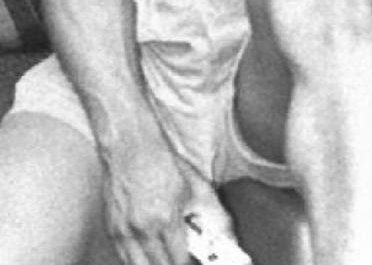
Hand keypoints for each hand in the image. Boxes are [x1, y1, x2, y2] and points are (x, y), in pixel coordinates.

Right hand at [100, 135, 207, 264]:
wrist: (131, 149)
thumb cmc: (163, 164)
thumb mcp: (199, 189)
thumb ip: (216, 218)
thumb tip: (229, 237)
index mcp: (164, 219)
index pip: (177, 261)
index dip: (188, 264)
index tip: (196, 261)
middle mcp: (140, 229)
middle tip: (182, 258)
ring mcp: (122, 232)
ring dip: (154, 264)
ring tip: (168, 256)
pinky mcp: (111, 230)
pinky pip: (124, 256)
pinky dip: (139, 259)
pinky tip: (151, 252)